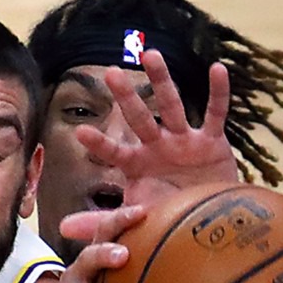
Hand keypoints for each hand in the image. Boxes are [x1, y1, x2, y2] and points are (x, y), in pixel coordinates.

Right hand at [41, 204, 148, 282]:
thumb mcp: (113, 281)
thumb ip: (142, 269)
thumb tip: (194, 252)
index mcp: (93, 260)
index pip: (104, 231)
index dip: (120, 219)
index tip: (144, 212)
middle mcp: (76, 276)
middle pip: (87, 258)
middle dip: (103, 254)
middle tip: (124, 256)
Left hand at [77, 50, 238, 206]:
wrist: (207, 222)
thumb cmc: (166, 218)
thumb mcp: (133, 220)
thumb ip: (101, 222)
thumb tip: (64, 229)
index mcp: (136, 165)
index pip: (114, 152)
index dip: (99, 143)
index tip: (80, 131)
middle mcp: (157, 147)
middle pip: (139, 118)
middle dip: (125, 97)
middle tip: (110, 73)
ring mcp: (184, 141)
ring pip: (171, 106)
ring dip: (162, 80)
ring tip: (151, 53)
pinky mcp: (212, 142)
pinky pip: (215, 114)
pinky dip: (218, 93)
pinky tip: (217, 69)